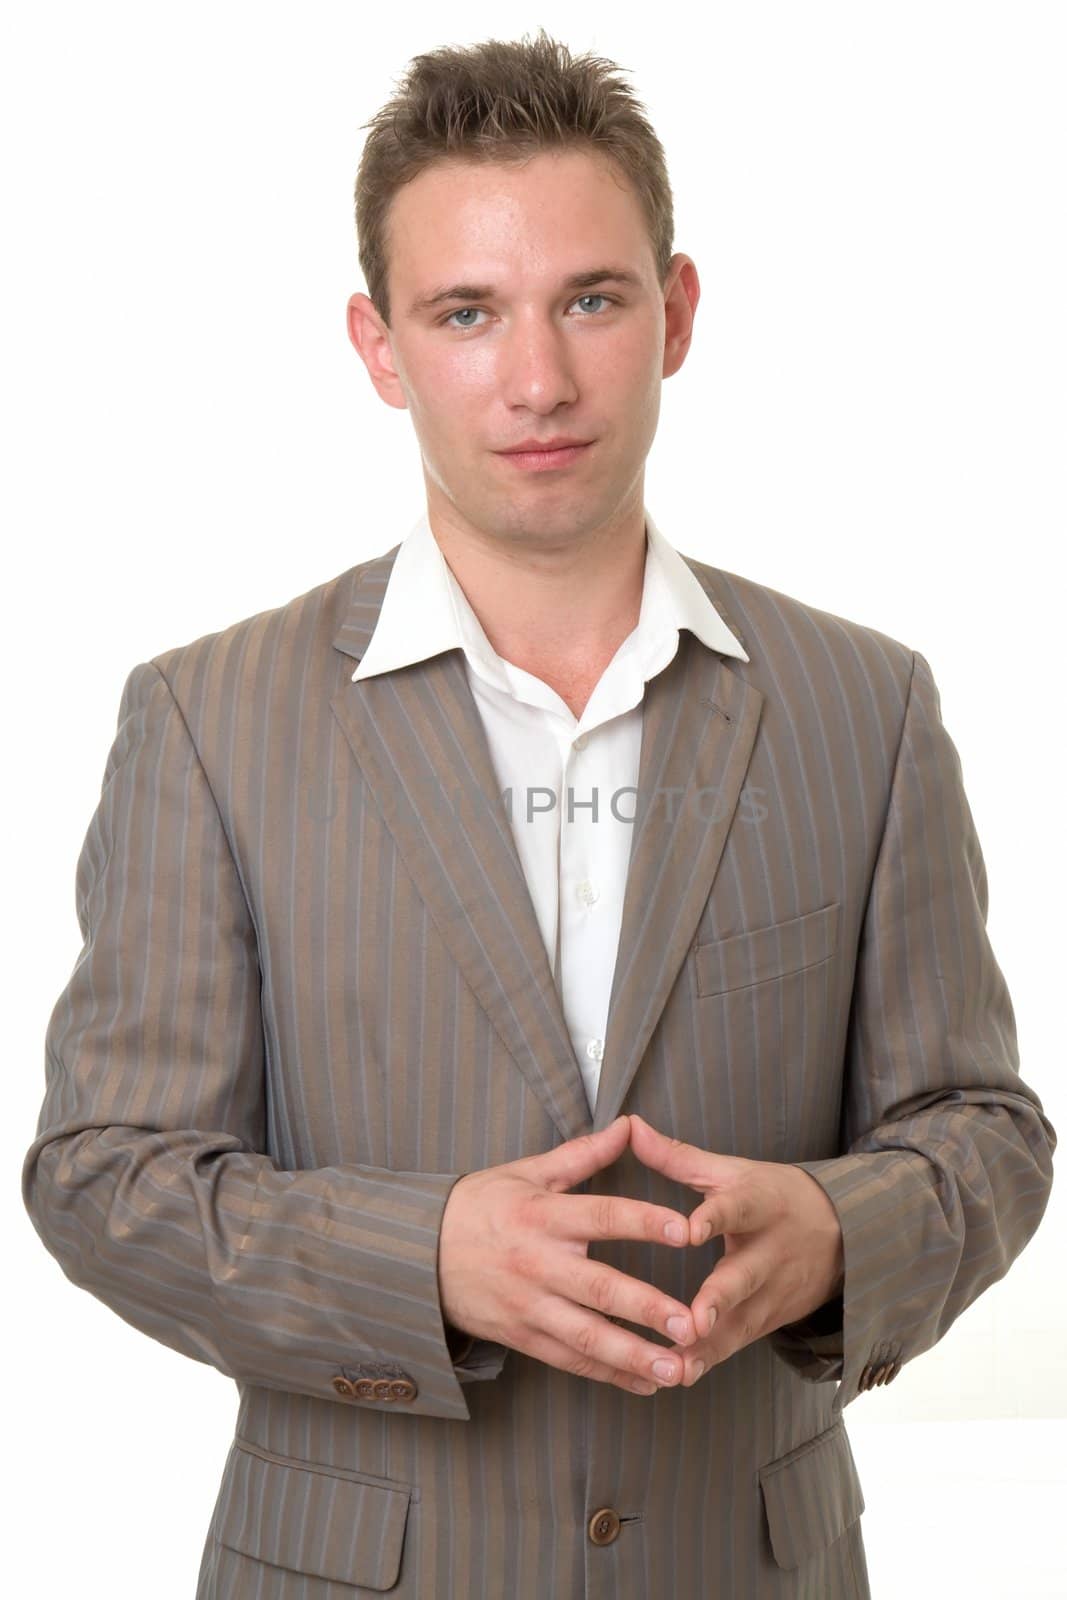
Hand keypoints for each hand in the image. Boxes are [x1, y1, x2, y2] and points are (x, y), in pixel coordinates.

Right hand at [438, 1115, 700, 1395]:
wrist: (418, 1254)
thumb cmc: (480, 1206)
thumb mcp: (527, 1173)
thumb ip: (583, 1154)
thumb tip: (628, 1126)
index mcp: (543, 1216)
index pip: (602, 1216)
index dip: (644, 1222)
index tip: (686, 1231)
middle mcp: (538, 1264)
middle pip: (600, 1288)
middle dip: (647, 1309)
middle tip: (690, 1323)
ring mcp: (529, 1306)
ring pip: (587, 1338)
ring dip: (634, 1356)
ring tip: (677, 1370)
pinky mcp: (521, 1337)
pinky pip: (570, 1362)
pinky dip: (608, 1376)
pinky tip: (646, 1384)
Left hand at [627, 1114, 843, 1385]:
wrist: (842, 1234)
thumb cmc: (770, 1195)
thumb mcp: (731, 1171)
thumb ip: (677, 1156)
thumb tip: (630, 1127)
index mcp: (757, 1203)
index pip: (736, 1208)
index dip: (714, 1218)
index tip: (689, 1230)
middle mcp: (768, 1251)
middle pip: (744, 1276)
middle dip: (719, 1300)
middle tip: (694, 1320)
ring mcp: (773, 1291)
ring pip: (741, 1322)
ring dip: (710, 1345)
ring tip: (677, 1365)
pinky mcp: (770, 1321)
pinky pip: (738, 1344)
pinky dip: (711, 1360)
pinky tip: (680, 1376)